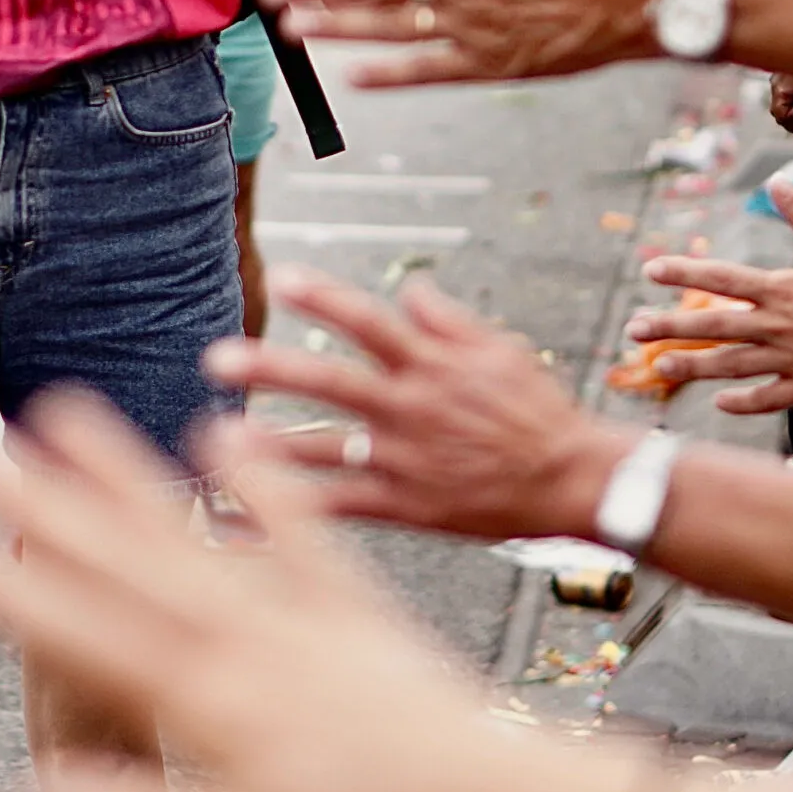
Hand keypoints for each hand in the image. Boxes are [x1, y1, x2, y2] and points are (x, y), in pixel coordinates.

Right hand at [0, 392, 546, 791]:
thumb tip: (31, 784)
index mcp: (202, 700)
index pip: (72, 630)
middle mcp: (237, 635)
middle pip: (114, 553)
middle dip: (33, 497)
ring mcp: (293, 608)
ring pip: (186, 524)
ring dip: (119, 466)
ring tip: (61, 405)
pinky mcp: (350, 601)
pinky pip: (299, 526)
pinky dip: (261, 476)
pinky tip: (221, 430)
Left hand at [206, 269, 624, 541]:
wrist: (575, 480)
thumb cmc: (539, 411)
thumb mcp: (500, 349)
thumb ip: (446, 319)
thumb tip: (407, 287)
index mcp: (431, 365)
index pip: (368, 322)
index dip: (325, 298)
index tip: (283, 277)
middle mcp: (410, 409)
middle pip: (330, 382)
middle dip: (270, 369)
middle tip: (217, 358)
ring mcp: (405, 460)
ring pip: (325, 448)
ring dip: (269, 444)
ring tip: (221, 436)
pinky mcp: (407, 506)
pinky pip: (342, 508)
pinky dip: (296, 511)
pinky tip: (253, 514)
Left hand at [624, 179, 792, 412]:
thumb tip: (778, 182)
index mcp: (784, 288)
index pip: (722, 279)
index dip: (684, 272)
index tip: (650, 269)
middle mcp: (781, 325)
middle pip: (714, 325)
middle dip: (670, 326)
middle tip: (633, 329)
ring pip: (732, 365)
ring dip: (694, 367)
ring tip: (659, 367)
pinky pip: (770, 398)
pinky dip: (743, 401)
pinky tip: (720, 401)